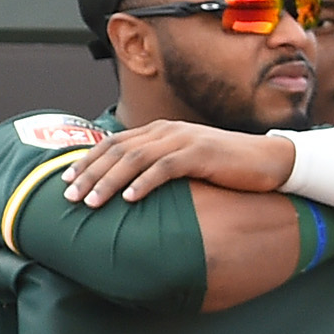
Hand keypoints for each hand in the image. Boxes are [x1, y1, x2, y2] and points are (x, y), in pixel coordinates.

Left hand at [62, 120, 296, 205]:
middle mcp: (166, 131)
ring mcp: (183, 140)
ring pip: (135, 159)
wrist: (268, 160)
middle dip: (89, 173)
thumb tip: (127, 188)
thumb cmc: (224, 166)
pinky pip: (165, 168)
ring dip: (109, 181)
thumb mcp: (185, 163)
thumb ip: (158, 167)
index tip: (66, 179)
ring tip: (91, 202)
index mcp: (159, 131)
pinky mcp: (200, 154)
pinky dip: (144, 183)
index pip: (113, 143)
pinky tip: (129, 200)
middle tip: (68, 195)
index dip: (88, 161)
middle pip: (117, 150)